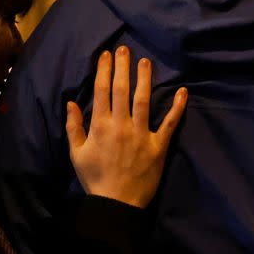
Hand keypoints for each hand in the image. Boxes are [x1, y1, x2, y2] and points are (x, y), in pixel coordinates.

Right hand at [66, 46, 187, 207]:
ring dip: (145, 79)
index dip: (104, 71)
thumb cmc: (95, 178)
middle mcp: (121, 125)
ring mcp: (142, 135)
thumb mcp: (76, 154)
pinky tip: (183, 91)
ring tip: (145, 62)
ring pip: (144, 100)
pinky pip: (169, 123)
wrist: (117, 204)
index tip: (107, 55)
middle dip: (123, 67)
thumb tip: (70, 102)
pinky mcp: (158, 146)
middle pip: (122, 90)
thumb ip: (74, 127)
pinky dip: (177, 107)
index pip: (102, 91)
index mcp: (100, 126)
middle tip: (125, 49)